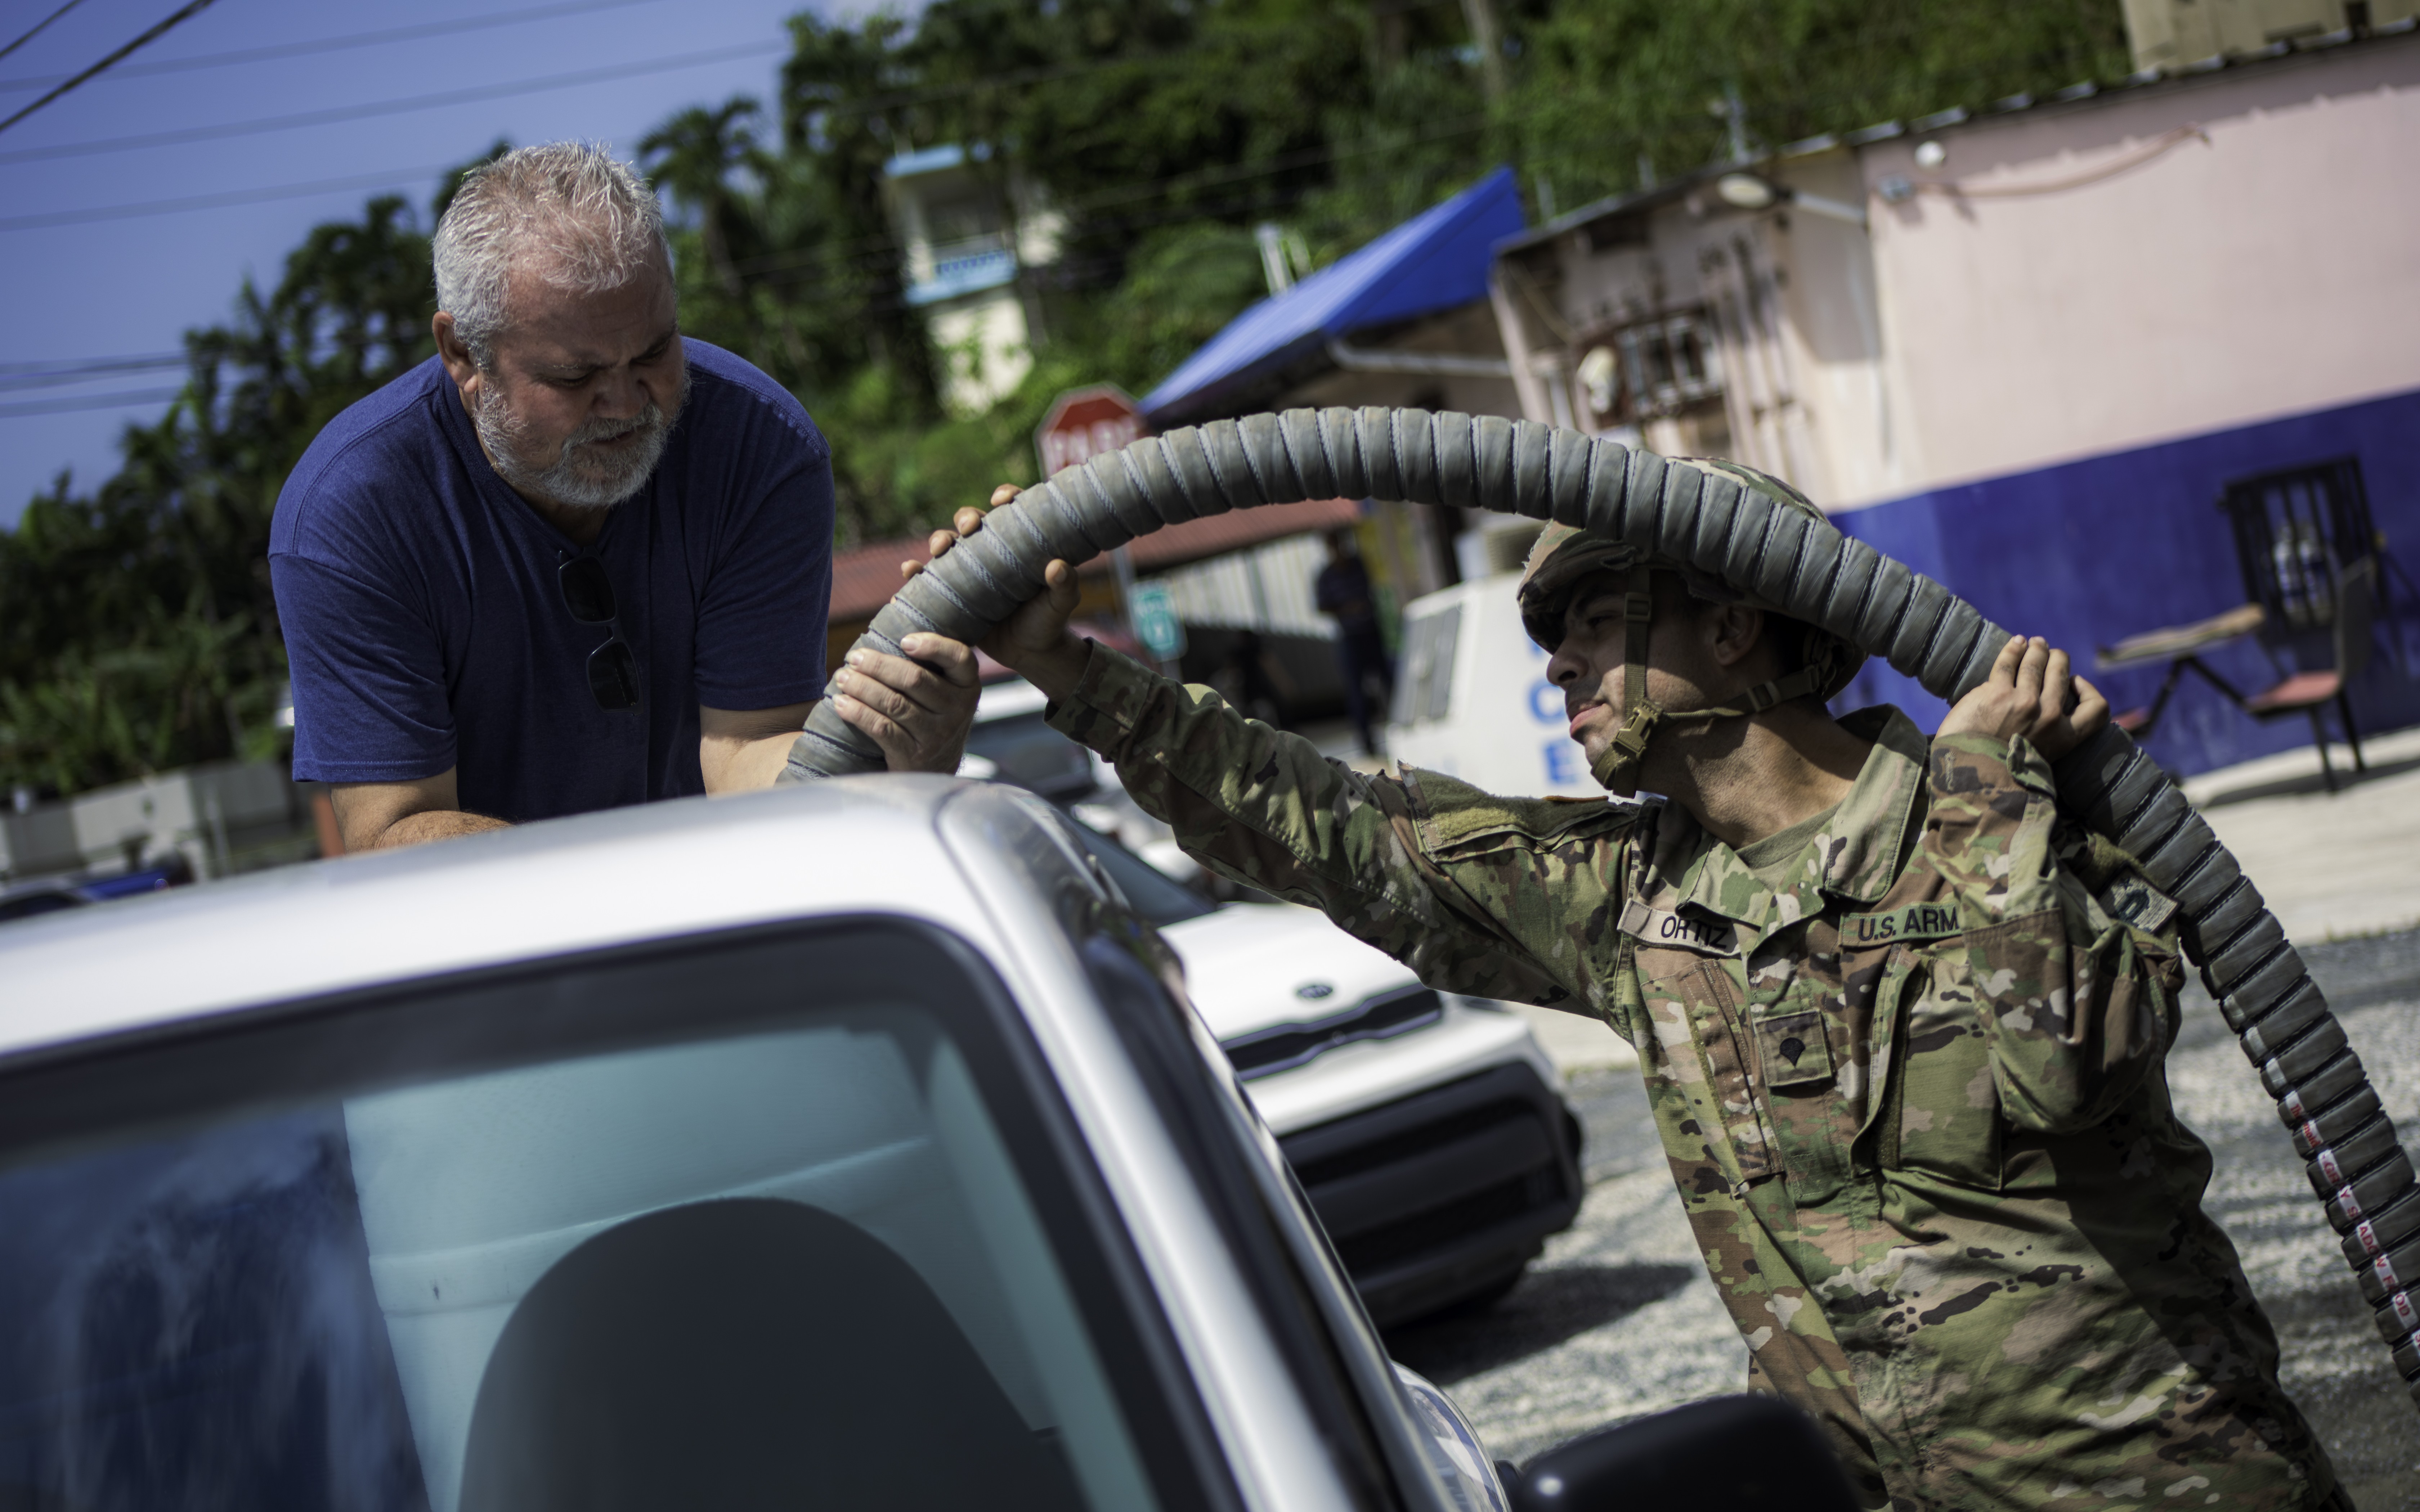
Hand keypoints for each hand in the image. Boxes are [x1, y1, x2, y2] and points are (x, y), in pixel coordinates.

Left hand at [830, 632, 980, 772]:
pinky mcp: (914, 754)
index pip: (959, 658)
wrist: (936, 766)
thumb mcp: (942, 684)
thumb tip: (898, 591)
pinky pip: (882, 729)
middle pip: (915, 680)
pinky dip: (858, 713)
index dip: (933, 646)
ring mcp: (937, 734)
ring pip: (894, 704)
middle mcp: (957, 709)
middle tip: (854, 657)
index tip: (904, 640)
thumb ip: (927, 648)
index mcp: (966, 685)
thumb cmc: (931, 711)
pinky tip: (840, 703)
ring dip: (862, 687)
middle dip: (878, 665)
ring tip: (841, 677)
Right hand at [905, 484, 1087, 699]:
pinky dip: (916, 572)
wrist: (1029, 654)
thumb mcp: (1060, 604)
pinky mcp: (952, 590)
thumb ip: (1065, 586)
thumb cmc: (1049, 621)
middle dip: (966, 517)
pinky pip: (929, 577)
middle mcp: (991, 549)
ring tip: (939, 549)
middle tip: (968, 527)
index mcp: (1020, 542)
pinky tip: (910, 571)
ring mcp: (969, 569)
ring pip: (949, 544)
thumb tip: (1058, 566)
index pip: (1011, 509)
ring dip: (940, 539)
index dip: (1005, 496)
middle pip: (973, 521)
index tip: (1001, 500)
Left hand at [1937, 635, 2108, 759]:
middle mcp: (2049, 717)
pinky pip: (2009, 662)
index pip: (2097, 708)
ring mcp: (2023, 703)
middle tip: (2051, 652)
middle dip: (2058, 658)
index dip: (2088, 690)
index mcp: (2064, 737)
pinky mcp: (1996, 694)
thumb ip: (2050, 736)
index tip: (2074, 683)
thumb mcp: (2039, 759)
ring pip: (2036, 663)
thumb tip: (2052, 707)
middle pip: (2061, 674)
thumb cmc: (2001, 769)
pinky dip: (2014, 648)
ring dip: (2037, 648)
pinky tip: (2016, 643)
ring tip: (2035, 642)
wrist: (1969, 775)